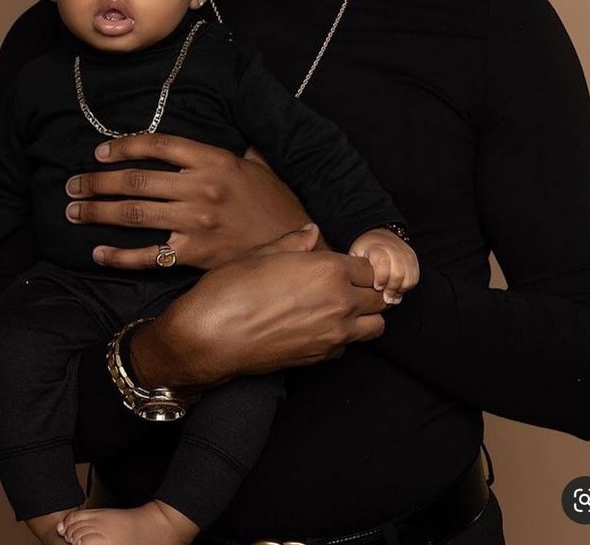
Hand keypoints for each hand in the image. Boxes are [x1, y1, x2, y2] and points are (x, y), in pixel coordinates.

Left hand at [65, 134, 309, 269]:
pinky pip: (147, 255)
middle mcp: (201, 188)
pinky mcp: (195, 256)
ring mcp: (196, 223)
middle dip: (97, 181)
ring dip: (98, 211)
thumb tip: (226, 126)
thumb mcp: (257, 164)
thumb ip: (233, 147)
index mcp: (214, 160)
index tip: (101, 152)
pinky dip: (118, 255)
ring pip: (134, 214)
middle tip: (72, 184)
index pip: (158, 145)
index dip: (124, 146)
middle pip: (136, 181)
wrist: (298, 246)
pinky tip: (98, 252)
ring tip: (73, 211)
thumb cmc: (275, 203)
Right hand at [127, 226, 388, 390]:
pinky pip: (349, 345)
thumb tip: (312, 231)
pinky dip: (344, 336)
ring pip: (376, 326)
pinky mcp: (321, 357)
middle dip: (369, 289)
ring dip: (366, 315)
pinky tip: (320, 326)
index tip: (346, 264)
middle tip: (347, 284)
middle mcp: (339, 303)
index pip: (370, 268)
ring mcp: (333, 334)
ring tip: (340, 306)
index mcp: (328, 270)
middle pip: (380, 297)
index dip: (359, 264)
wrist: (209, 336)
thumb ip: (295, 243)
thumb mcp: (262, 254)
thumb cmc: (230, 289)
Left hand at [349, 228, 419, 304]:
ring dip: (401, 290)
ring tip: (391, 296)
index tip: (377, 287)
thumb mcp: (354, 255)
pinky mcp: (413, 258)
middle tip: (385, 298)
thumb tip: (354, 288)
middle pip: (398, 273)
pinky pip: (415, 277)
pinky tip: (398, 290)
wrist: (378, 235)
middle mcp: (393, 248)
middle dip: (392, 289)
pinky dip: (407, 287)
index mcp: (376, 247)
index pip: (382, 262)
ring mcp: (405, 253)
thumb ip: (355, 269)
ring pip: (409, 277)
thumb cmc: (363, 249)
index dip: (381, 278)